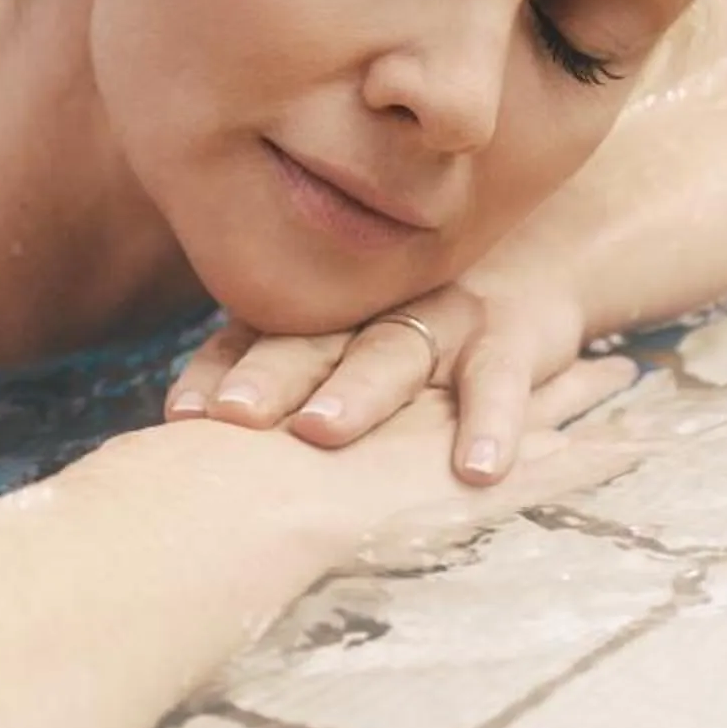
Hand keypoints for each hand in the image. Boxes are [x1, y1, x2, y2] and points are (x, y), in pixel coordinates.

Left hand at [161, 271, 595, 485]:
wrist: (545, 257)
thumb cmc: (424, 327)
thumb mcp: (355, 347)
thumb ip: (288, 385)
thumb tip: (183, 460)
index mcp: (322, 313)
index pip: (252, 339)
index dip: (215, 374)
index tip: (180, 418)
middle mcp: (370, 309)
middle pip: (310, 341)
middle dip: (269, 377)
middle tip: (232, 413)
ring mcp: (441, 316)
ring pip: (392, 353)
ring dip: (357, 391)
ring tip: (321, 432)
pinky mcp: (512, 337)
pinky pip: (498, 381)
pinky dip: (490, 423)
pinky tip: (479, 470)